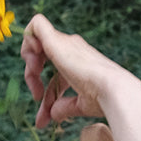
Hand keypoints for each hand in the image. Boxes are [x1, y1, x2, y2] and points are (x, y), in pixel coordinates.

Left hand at [21, 14, 131, 128]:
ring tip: (33, 77)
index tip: (44, 112)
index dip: (46, 94)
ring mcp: (63, 42)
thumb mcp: (80, 104)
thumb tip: (53, 115)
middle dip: (32, 77)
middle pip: (42, 57)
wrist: (112, 89)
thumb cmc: (103, 97)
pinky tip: (33, 59)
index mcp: (78, 61)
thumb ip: (65, 107)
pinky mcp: (54, 40)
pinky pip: (36, 24)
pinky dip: (28, 39)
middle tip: (37, 97)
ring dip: (29, 61)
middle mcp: (71, 48)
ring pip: (35, 39)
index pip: (54, 75)